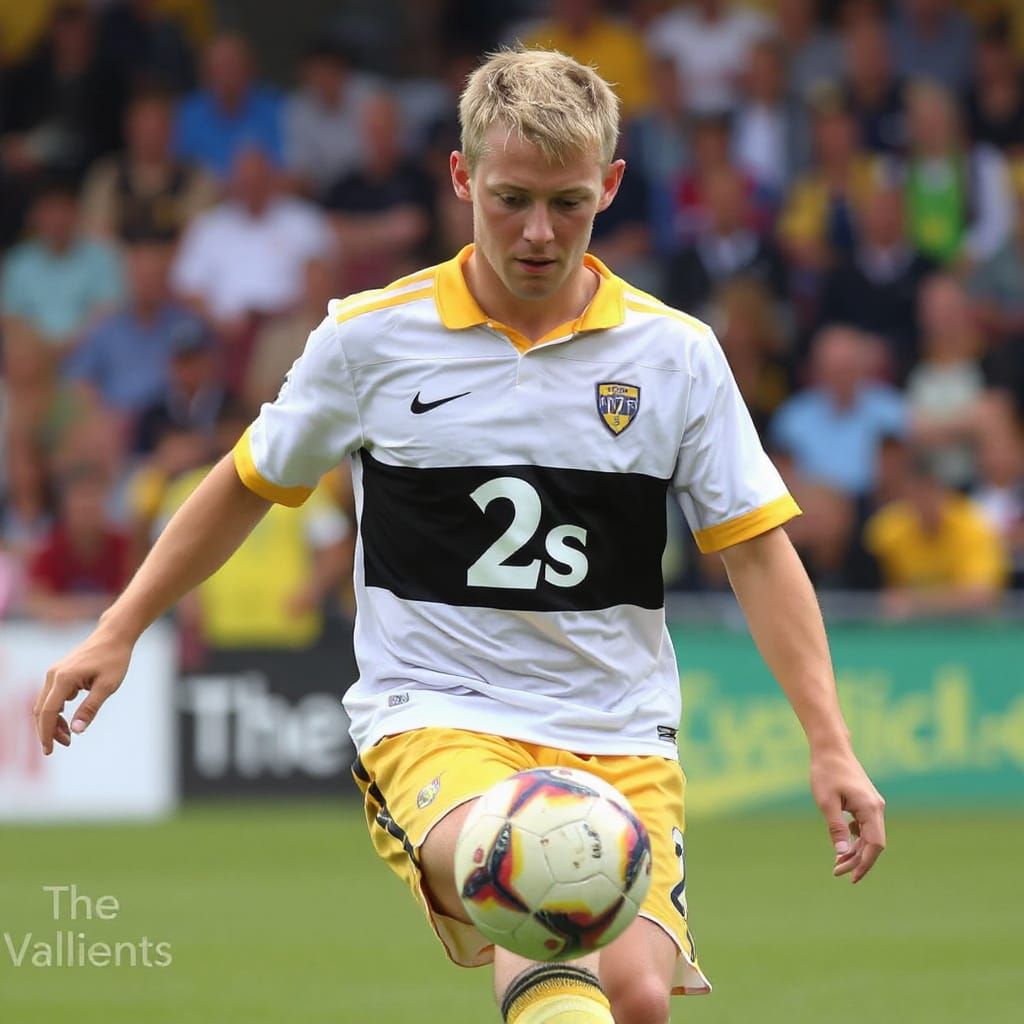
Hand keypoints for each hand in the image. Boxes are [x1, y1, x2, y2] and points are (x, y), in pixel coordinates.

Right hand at [33, 625, 133, 755]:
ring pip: (44, 704)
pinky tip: (67, 718)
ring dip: (52, 721)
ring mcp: (54, 673)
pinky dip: (55, 710)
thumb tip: (76, 730)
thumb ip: (91, 707)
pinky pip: (50, 696)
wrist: (114, 635)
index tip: (50, 750)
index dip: (47, 733)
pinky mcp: (59, 673)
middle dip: (48, 731)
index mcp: (64, 679)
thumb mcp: (108, 686)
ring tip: (68, 735)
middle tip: (65, 744)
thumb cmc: (114, 659)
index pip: (48, 712)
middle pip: (41, 710)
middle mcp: (53, 675)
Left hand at [810, 746, 885, 883]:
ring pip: (870, 836)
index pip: (875, 845)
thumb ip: (836, 828)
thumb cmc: (826, 772)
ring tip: (837, 862)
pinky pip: (865, 827)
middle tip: (836, 871)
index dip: (864, 864)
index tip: (851, 878)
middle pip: (874, 843)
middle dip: (857, 860)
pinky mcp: (866, 802)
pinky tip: (843, 843)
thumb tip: (842, 853)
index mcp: (871, 809)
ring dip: (856, 850)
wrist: (831, 748)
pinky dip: (856, 838)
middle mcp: (877, 808)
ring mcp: (873, 805)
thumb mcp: (827, 802)